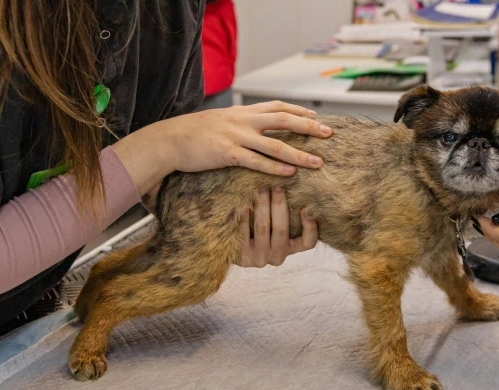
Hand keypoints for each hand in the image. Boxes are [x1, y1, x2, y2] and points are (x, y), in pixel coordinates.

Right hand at [114, 101, 332, 195]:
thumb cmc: (196, 133)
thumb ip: (243, 122)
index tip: (318, 117)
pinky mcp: (228, 154)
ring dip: (299, 153)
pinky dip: (275, 167)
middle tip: (329, 133)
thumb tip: (260, 128)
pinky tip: (290, 173)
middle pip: (284, 120)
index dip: (300, 111)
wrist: (169, 139)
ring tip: (317, 162)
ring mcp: (236, 137)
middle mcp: (244, 120)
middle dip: (309, 127)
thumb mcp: (222, 120)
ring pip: (275, 144)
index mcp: (244, 111)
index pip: (279, 107)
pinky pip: (256, 161)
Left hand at [238, 186, 317, 267]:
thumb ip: (287, 213)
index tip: (306, 208)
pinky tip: (244, 202)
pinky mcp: (243, 257)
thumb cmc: (261, 227)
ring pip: (263, 229)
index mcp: (291, 249)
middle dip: (279, 204)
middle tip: (277, 186)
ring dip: (262, 205)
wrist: (232, 246)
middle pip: (281, 230)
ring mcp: (260, 259)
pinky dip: (244, 215)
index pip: (308, 242)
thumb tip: (296, 188)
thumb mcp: (277, 223)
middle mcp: (277, 256)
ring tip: (260, 188)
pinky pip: (244, 232)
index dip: (310, 227)